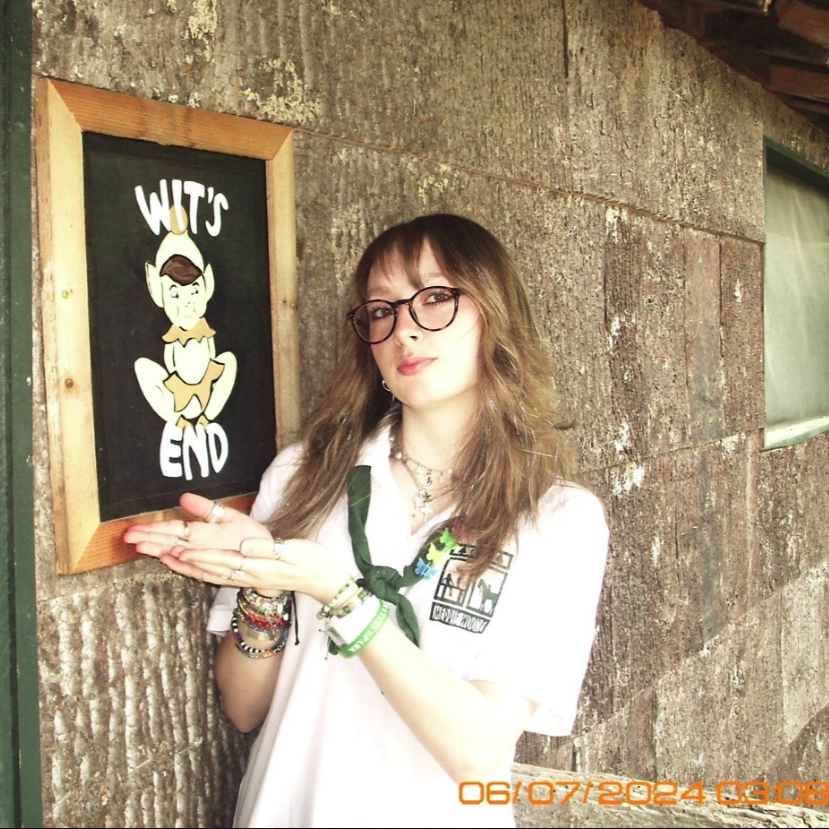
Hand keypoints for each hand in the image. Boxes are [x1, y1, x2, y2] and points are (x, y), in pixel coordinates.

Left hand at [124, 493, 350, 601]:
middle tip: (157, 551)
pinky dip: (201, 572)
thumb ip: (267, 550)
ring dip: (187, 566)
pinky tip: (190, 567)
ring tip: (164, 557)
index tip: (177, 551)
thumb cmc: (311, 562)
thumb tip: (243, 546)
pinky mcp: (249, 576)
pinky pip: (219, 576)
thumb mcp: (294, 552)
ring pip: (210, 572)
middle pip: (208, 567)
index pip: (222, 560)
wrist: (324, 579)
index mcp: (257, 565)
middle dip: (183, 560)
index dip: (199, 556)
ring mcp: (248, 577)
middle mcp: (248, 573)